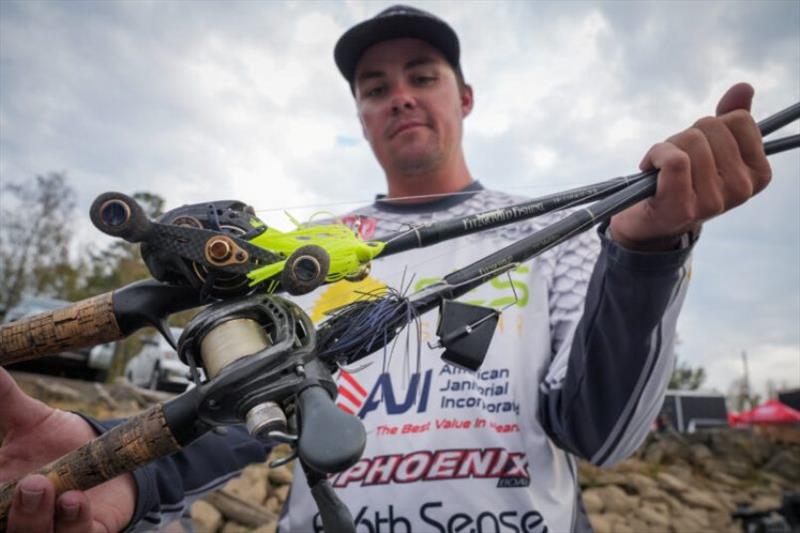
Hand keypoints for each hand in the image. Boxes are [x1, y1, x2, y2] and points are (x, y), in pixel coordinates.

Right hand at [0, 368, 135, 531]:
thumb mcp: (30, 420)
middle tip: (28, 482)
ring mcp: (49, 532)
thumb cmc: (60, 444)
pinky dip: (73, 522)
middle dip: (13, 512)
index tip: (0, 476)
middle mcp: (16, 520)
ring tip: (46, 485)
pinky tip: (77, 500)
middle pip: (3, 527)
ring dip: (35, 518)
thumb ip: (4, 399)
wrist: (114, 458)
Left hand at [609, 82, 771, 250]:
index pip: (739, 120)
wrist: (651, 221)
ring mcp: (715, 201)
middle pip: (712, 127)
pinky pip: (674, 160)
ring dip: (667, 147)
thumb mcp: (711, 148)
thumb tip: (743, 88)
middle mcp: (742, 189)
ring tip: (662, 169)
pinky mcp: (684, 208)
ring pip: (691, 142)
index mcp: (758, 173)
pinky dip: (655, 154)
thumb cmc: (682, 181)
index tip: (698, 146)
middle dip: (686, 135)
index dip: (710, 125)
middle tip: (675, 160)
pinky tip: (648, 167)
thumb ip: (730, 119)